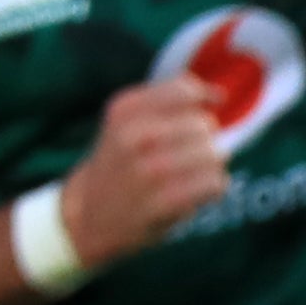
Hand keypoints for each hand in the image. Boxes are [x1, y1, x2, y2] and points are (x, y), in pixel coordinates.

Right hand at [55, 81, 230, 268]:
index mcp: (124, 111)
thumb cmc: (120, 163)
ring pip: (213, 154)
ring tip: (194, 175)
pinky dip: (214, 188)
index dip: (206, 97)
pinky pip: (214, 183)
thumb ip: (166, 103)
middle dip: (206, 139)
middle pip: (204, 125)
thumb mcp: (126, 122)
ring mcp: (147, 171)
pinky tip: (197, 193)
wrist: (87, 214)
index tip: (212, 105)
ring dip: (212, 165)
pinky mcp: (161, 203)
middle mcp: (133, 137)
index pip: (184, 90)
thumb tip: (218, 96)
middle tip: (191, 155)